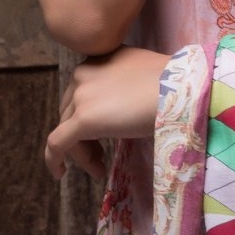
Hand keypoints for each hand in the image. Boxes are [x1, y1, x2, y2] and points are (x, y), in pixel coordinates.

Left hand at [44, 45, 170, 180]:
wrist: (181, 90)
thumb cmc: (173, 85)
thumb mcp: (140, 78)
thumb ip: (122, 87)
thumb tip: (123, 109)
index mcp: (96, 61)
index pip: (82, 94)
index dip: (88, 118)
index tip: (103, 137)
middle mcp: (82, 74)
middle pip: (71, 112)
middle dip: (84, 137)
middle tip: (101, 157)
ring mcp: (81, 96)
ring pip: (66, 130)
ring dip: (81, 152)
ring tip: (99, 169)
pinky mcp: (82, 119)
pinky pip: (57, 143)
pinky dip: (54, 159)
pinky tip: (59, 174)